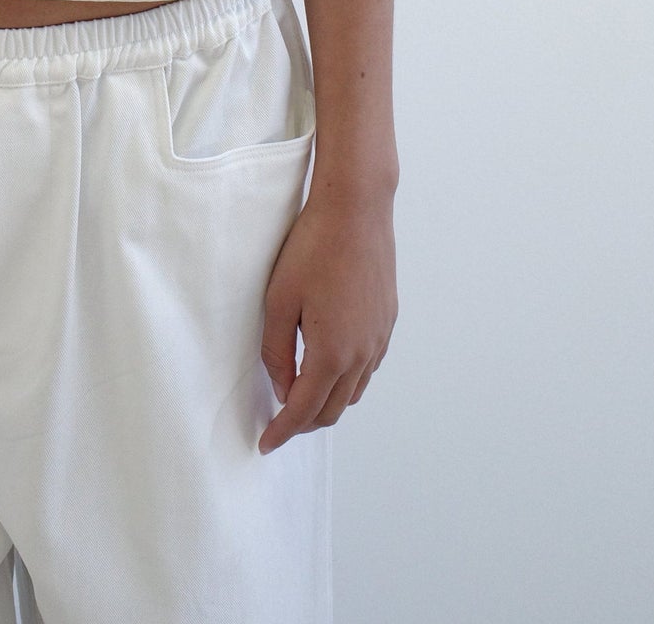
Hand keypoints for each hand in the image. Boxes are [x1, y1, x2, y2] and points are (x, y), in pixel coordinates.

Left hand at [257, 186, 396, 453]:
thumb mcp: (278, 299)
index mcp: (331, 353)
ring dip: (328, 402)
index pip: (304, 410)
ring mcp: (379, 338)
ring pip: (354, 391)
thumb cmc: (312, 248)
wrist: (357, 210)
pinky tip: (330, 365)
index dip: (283, 431)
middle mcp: (362, 354)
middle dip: (305, 422)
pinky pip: (368, 367)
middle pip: (333, 409)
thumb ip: (276, 350)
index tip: (265, 444)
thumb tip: (281, 387)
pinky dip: (347, 380)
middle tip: (279, 421)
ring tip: (301, 394)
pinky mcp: (388, 321)